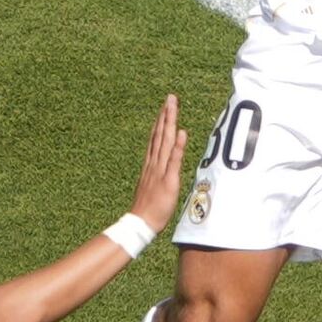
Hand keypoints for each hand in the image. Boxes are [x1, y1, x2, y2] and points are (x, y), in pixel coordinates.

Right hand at [127, 94, 187, 229]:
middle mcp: (154, 164)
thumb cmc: (148, 209)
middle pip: (160, 135)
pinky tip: (181, 132)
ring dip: (169, 123)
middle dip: (165, 115)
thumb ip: (156, 175)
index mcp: (150, 165)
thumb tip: (161, 169)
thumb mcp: (152, 187)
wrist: (140, 224)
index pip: (156, 139)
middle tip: (170, 98)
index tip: (164, 107)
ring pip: (165, 142)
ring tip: (173, 106)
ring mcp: (160, 171)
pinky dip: (177, 146)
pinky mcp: (168, 180)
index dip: (160, 122)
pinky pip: (173, 161)